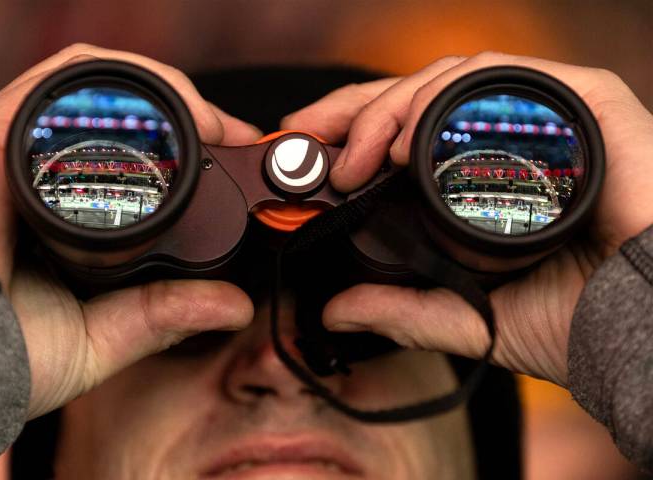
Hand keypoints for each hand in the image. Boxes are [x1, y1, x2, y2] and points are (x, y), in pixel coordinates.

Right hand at [0, 44, 257, 417]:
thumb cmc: (0, 360)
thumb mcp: (101, 334)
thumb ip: (161, 314)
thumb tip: (229, 306)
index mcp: (51, 206)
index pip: (119, 152)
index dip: (181, 146)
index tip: (232, 160)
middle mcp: (28, 169)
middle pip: (114, 112)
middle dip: (183, 114)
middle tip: (231, 139)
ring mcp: (7, 147)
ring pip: (96, 86)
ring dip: (167, 94)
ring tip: (216, 126)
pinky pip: (66, 81)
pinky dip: (132, 84)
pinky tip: (181, 112)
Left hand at [282, 52, 652, 385]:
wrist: (648, 331)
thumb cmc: (579, 322)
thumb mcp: (471, 317)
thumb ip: (404, 311)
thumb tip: (338, 310)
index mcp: (488, 177)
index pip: (411, 133)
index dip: (355, 130)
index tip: (306, 147)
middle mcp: (514, 140)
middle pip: (420, 97)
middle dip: (354, 112)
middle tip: (310, 142)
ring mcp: (548, 118)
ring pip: (450, 80)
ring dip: (389, 109)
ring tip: (356, 158)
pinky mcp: (584, 103)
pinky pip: (502, 79)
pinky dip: (445, 99)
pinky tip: (408, 144)